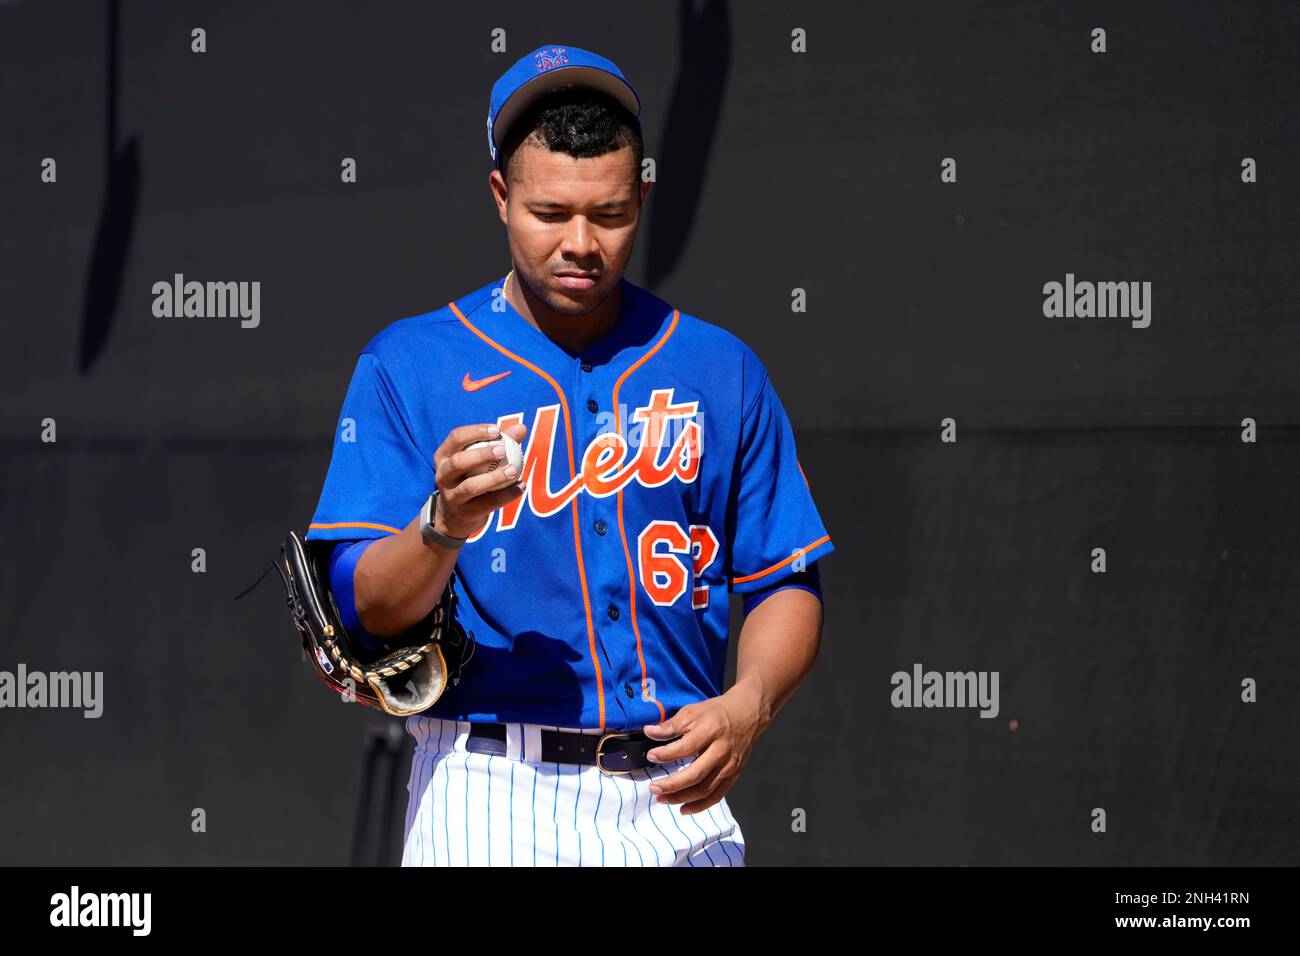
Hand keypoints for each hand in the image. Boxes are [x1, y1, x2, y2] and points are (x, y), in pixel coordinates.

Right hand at [432, 422, 528, 538]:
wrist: (455, 516)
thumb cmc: (470, 478)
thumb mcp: (477, 460)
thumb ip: (499, 443)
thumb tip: (522, 428)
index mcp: (444, 456)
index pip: (456, 438)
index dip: (476, 432)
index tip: (497, 430)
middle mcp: (443, 476)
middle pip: (458, 462)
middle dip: (481, 454)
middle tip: (503, 450)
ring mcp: (451, 496)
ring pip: (470, 486)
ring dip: (494, 478)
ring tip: (514, 470)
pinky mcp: (464, 513)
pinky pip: (487, 504)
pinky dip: (506, 495)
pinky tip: (521, 487)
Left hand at [641, 682, 765, 815]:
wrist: (746, 714)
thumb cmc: (716, 713)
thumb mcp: (692, 711)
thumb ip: (671, 725)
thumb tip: (649, 732)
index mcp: (711, 730)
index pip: (686, 747)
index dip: (666, 754)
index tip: (650, 756)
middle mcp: (722, 750)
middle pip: (696, 774)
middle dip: (672, 784)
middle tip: (653, 788)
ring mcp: (729, 765)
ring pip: (705, 789)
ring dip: (681, 797)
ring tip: (662, 798)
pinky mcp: (734, 775)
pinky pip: (717, 796)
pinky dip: (699, 806)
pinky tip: (683, 809)